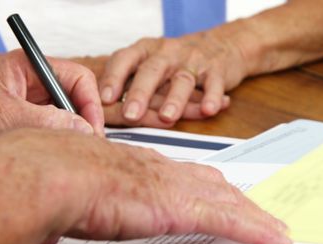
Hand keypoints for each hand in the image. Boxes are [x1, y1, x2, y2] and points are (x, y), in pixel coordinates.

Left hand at [0, 50, 103, 134]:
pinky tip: (59, 144)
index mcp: (28, 66)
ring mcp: (29, 98)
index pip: (78, 77)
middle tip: (87, 139)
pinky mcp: (26, 116)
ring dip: (71, 127)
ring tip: (72, 143)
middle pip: (75, 94)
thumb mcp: (8, 114)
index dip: (91, 102)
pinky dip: (59, 134)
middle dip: (84, 117)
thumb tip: (83, 128)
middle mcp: (32, 79)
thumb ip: (46, 119)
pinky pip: (53, 123)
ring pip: (66, 111)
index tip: (93, 127)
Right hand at [0, 128, 290, 243]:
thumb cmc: (61, 178)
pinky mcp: (184, 208)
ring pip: (232, 204)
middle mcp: (169, 172)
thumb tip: (77, 221)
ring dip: (257, 219)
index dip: (214, 188)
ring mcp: (180, 188)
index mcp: (146, 167)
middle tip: (262, 215)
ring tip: (276, 231)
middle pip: (220, 187)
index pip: (192, 177)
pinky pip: (232, 222)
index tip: (225, 195)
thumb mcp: (87, 191)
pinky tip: (274, 241)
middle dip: (243, 202)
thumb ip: (95, 203)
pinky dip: (256, 232)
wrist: (58, 175)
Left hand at [74, 56, 227, 127]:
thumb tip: (100, 108)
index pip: (125, 59)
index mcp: (147, 50)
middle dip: (140, 94)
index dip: (114, 78)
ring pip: (182, 80)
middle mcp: (168, 52)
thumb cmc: (179, 61)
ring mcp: (192, 60)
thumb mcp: (152, 63)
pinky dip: (212, 97)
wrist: (222, 45)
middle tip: (131, 115)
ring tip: (166, 117)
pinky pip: (214, 84)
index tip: (105, 98)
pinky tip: (208, 110)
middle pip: (152, 71)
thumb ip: (132, 82)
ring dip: (174, 100)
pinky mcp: (217, 70)